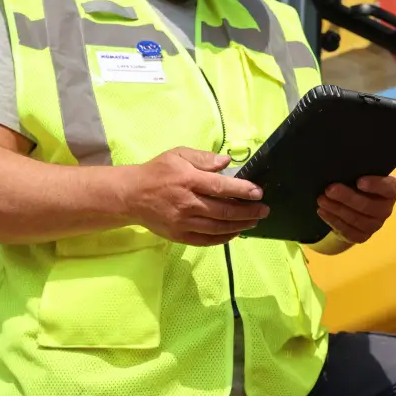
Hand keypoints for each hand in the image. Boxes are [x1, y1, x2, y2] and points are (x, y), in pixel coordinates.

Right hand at [127, 147, 268, 245]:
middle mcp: (188, 203)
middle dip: (249, 211)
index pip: (222, 188)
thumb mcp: (178, 155)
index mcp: (189, 180)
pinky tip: (235, 232)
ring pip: (218, 228)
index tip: (259, 193)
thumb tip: (226, 162)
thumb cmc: (157, 172)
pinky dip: (223, 238)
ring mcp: (183, 222)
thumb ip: (204, 158)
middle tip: (264, 210)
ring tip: (254, 221)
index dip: (243, 191)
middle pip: (224, 211)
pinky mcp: (179, 235)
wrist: (131, 195)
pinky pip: (206, 240)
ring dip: (240, 226)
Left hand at [316, 175, 395, 244]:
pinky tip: (322, 211)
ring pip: (356, 219)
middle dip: (347, 197)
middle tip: (330, 189)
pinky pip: (347, 230)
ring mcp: (375, 225)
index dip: (375, 185)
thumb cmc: (356, 184)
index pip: (388, 188)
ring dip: (336, 209)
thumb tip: (340, 168)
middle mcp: (386, 209)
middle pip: (368, 206)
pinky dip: (333, 220)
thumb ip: (356, 172)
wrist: (352, 207)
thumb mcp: (359, 175)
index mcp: (390, 191)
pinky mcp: (362, 236)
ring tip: (321, 199)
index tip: (359, 181)